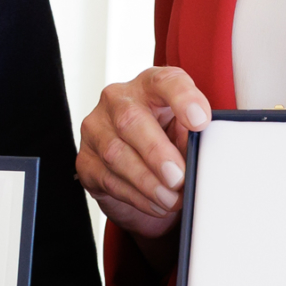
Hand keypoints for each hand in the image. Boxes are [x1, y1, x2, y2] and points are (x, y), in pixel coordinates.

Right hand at [76, 66, 211, 239]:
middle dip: (156, 153)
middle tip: (178, 177)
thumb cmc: (164, 141)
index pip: (165, 82)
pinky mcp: (86, 160)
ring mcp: (96, 128)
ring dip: (148, 182)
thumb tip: (196, 156)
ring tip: (171, 198)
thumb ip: (189, 138)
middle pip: (130, 120)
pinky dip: (136, 196)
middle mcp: (118, 100)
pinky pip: (108, 179)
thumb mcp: (183, 132)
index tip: (200, 121)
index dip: (183, 99)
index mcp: (150, 86)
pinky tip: (155, 203)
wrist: (136, 169)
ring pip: (116, 154)